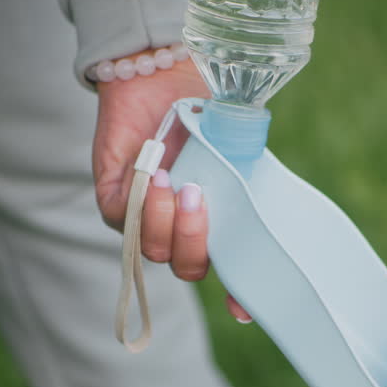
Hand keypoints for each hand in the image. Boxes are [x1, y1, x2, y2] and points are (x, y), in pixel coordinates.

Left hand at [93, 53, 249, 321]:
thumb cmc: (206, 113)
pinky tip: (158, 175)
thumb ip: (250, 176)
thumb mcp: (238, 149)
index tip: (243, 311)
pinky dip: (144, 204)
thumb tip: (269, 195)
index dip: (238, 297)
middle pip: (189, 268)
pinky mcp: (117, 202)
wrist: (161, 76)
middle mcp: (181, 230)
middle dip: (196, 243)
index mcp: (217, 226)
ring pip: (156, 250)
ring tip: (178, 183)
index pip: (230, 274)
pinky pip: (127, 222)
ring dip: (168, 223)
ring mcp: (147, 220)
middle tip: (201, 199)